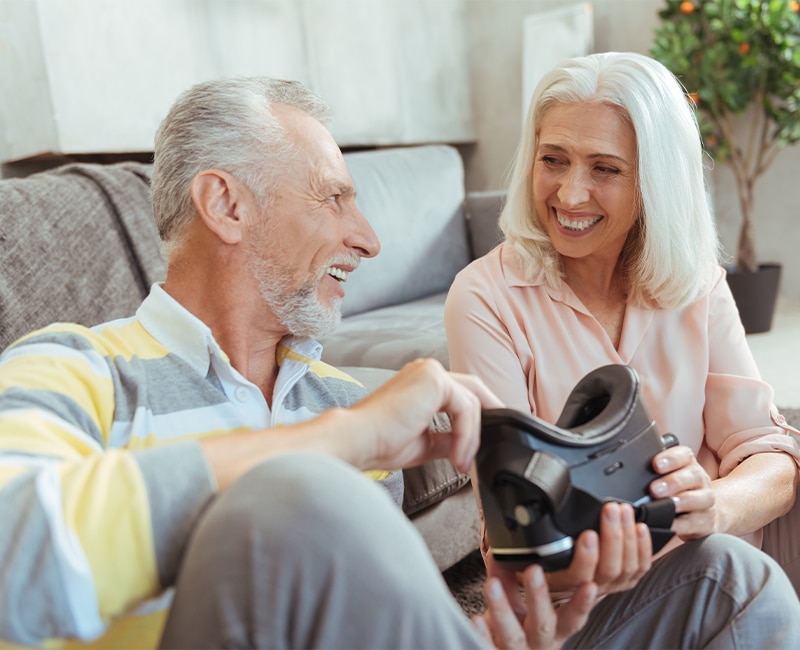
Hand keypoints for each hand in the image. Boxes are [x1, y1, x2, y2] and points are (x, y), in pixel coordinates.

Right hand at [349, 358, 502, 472]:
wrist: (358, 441)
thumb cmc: (379, 442)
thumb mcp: (424, 442)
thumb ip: (446, 439)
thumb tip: (464, 447)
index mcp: (421, 381)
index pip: (460, 392)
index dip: (479, 415)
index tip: (483, 441)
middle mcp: (426, 371)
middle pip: (473, 389)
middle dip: (491, 414)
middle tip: (500, 438)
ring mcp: (430, 372)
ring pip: (471, 403)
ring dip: (472, 437)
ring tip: (462, 463)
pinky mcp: (435, 380)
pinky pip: (466, 408)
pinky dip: (467, 435)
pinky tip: (458, 457)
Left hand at [473, 552, 596, 648]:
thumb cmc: (517, 629)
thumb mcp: (520, 604)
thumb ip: (509, 577)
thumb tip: (500, 549)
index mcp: (555, 629)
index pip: (573, 615)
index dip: (582, 603)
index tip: (589, 584)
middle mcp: (540, 643)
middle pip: (543, 622)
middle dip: (538, 596)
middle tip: (534, 570)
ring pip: (513, 635)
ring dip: (502, 609)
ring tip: (492, 584)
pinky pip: (488, 647)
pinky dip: (483, 634)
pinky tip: (476, 619)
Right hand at [542, 503, 652, 596]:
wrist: (562, 586)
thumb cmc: (549, 566)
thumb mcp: (536, 555)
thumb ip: (539, 543)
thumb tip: (533, 517)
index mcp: (566, 583)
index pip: (578, 575)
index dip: (586, 556)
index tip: (588, 533)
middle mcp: (591, 588)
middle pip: (609, 568)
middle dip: (612, 535)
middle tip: (610, 510)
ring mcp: (611, 585)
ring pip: (627, 566)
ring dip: (628, 536)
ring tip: (624, 511)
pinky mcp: (626, 580)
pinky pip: (640, 567)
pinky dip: (643, 547)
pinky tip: (640, 527)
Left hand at [650, 445, 716, 539]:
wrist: (704, 513)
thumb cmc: (678, 489)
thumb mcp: (669, 474)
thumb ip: (654, 470)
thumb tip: (628, 467)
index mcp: (688, 464)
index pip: (684, 455)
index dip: (671, 458)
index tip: (656, 464)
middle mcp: (700, 479)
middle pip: (691, 476)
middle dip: (671, 482)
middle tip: (654, 489)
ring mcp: (705, 500)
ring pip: (697, 499)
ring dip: (679, 502)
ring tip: (666, 504)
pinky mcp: (705, 521)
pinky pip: (693, 522)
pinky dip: (679, 524)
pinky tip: (668, 524)